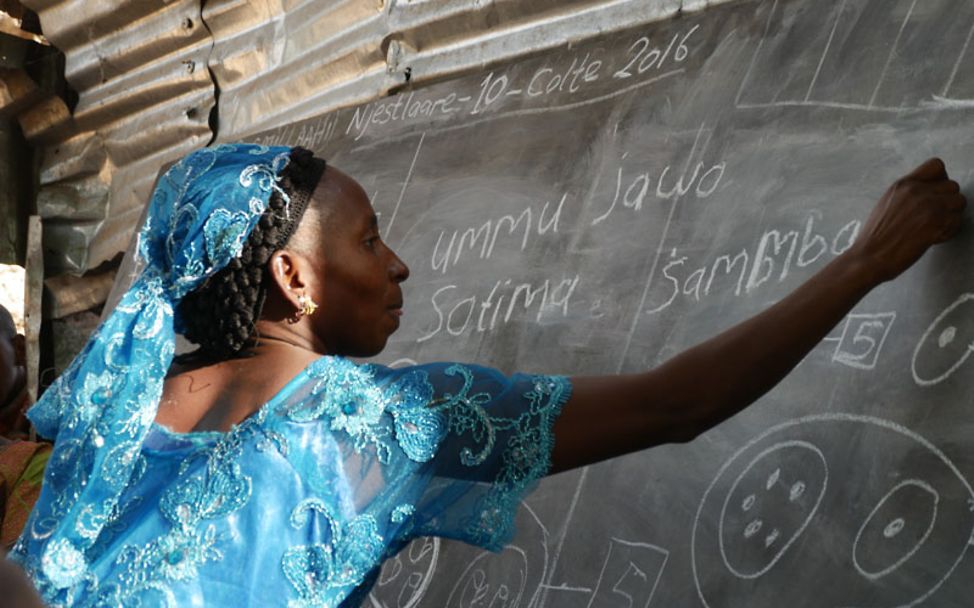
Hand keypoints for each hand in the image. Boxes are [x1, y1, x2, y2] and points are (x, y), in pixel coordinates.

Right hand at [852, 158, 966, 282]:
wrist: (869, 256)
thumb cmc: (875, 237)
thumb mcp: (886, 204)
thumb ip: (908, 194)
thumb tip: (927, 193)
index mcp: (903, 185)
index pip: (936, 166)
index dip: (941, 179)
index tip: (936, 192)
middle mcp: (917, 192)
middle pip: (952, 186)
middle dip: (948, 201)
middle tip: (936, 216)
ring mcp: (929, 206)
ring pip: (959, 202)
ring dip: (951, 215)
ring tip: (936, 227)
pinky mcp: (937, 224)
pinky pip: (957, 222)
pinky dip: (949, 231)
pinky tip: (933, 237)